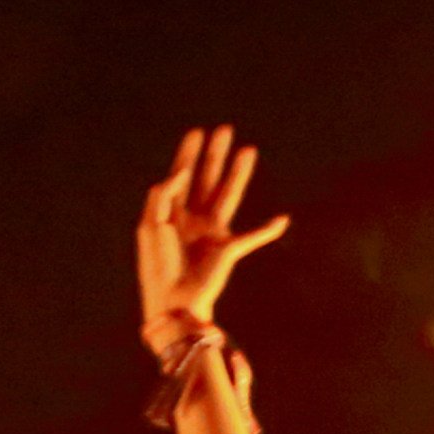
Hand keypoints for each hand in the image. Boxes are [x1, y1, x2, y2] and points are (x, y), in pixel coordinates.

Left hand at [138, 125, 289, 349]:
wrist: (172, 303)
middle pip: (207, 179)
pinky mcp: (228, 250)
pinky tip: (282, 221)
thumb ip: (163, 194)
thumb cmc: (157, 268)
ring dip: (239, 174)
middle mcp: (194, 220)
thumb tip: (180, 173)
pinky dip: (268, 231)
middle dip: (215, 155)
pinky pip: (252, 237)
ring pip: (229, 196)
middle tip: (224, 130)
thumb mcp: (151, 225)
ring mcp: (212, 234)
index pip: (182, 177)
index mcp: (172, 215)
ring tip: (248, 150)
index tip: (197, 132)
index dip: (188, 154)